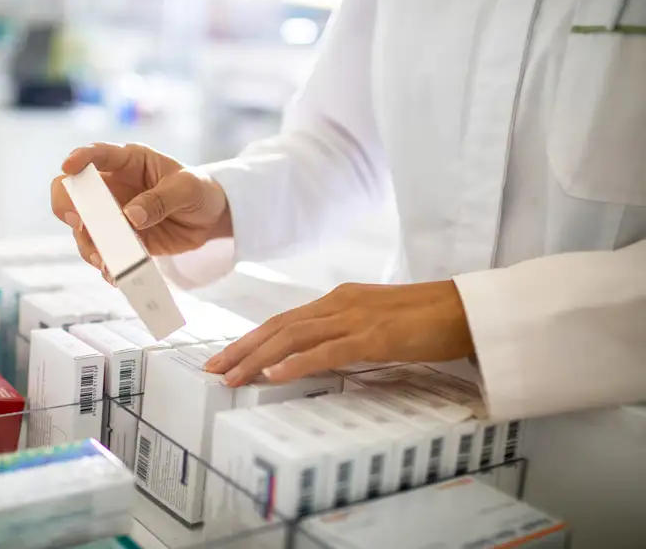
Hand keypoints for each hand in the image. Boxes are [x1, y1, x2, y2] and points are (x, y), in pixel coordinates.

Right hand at [51, 143, 231, 278]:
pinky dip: (106, 265)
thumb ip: (161, 199)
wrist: (211, 217)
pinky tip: (115, 274)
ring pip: (84, 229)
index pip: (97, 154)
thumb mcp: (188, 188)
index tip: (68, 166)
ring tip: (104, 260)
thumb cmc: (198, 189)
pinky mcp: (121, 241)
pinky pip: (104, 253)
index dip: (79, 158)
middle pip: (72, 192)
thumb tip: (130, 216)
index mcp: (128, 161)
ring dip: (89, 245)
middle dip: (68, 206)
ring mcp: (112, 215)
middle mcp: (112, 187)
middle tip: (79, 222)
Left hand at [204, 280, 475, 384]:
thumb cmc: (424, 319)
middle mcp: (339, 303)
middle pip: (279, 326)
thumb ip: (345, 334)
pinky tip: (274, 376)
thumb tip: (317, 356)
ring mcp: (355, 317)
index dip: (252, 338)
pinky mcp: (374, 336)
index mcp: (338, 300)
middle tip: (213, 370)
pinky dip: (297, 363)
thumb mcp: (375, 323)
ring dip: (258, 358)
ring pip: (294, 337)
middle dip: (242, 348)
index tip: (226, 356)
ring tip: (232, 377)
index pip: (284, 320)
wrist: (465, 309)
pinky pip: (327, 350)